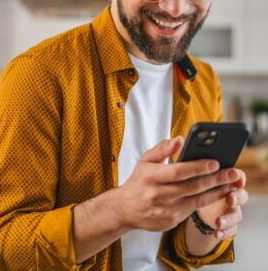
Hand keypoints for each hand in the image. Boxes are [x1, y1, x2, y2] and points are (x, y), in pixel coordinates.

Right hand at [116, 137, 243, 232]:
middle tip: (233, 172)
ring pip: (197, 201)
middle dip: (216, 179)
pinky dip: (208, 202)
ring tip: (232, 184)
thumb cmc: (139, 181)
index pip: (178, 171)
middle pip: (192, 187)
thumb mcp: (145, 160)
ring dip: (217, 192)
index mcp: (150, 176)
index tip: (215, 162)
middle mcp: (158, 195)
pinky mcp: (171, 221)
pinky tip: (219, 194)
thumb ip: (162, 148)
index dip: (198, 167)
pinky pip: (193, 211)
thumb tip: (180, 139)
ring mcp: (165, 210)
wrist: (126, 209)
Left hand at [198, 171, 247, 239]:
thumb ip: (199, 170)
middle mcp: (233, 194)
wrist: (196, 201)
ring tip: (218, 222)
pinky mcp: (228, 223)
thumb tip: (189, 160)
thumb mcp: (198, 176)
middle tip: (230, 199)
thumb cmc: (199, 184)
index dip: (239, 177)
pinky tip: (216, 233)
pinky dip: (225, 232)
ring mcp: (232, 210)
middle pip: (241, 196)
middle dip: (237, 197)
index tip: (236, 178)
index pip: (238, 176)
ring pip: (236, 215)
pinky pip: (231, 229)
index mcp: (227, 180)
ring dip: (229, 218)